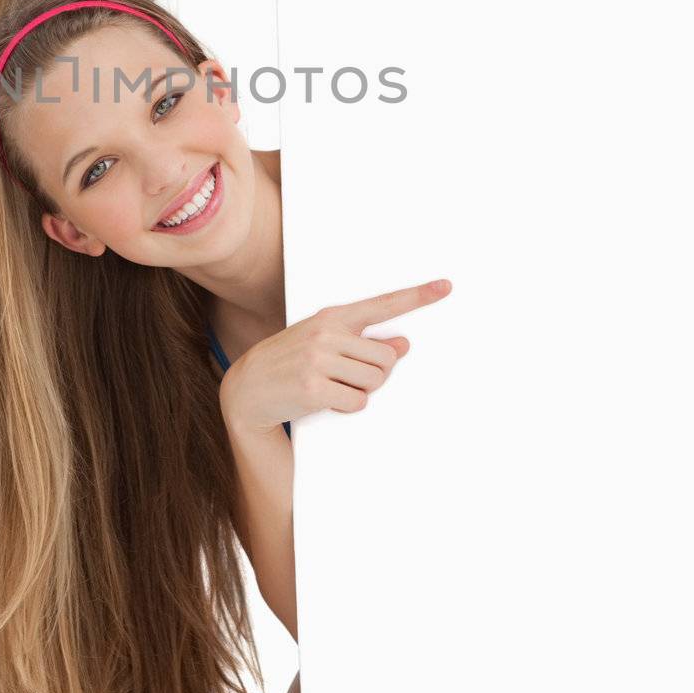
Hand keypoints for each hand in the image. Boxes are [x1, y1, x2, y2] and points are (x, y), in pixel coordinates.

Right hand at [219, 279, 451, 436]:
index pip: (382, 303)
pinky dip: (348, 406)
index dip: (417, 296)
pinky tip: (326, 400)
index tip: (446, 286)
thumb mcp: (324, 342)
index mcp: (332, 317)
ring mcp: (318, 360)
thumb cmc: (291, 361)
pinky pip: (357, 402)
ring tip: (334, 387)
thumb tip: (403, 344)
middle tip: (348, 376)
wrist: (248, 387)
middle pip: (386, 357)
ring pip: (375, 381)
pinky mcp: (313, 389)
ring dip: (361, 391)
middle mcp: (326, 333)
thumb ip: (363, 341)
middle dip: (375, 373)